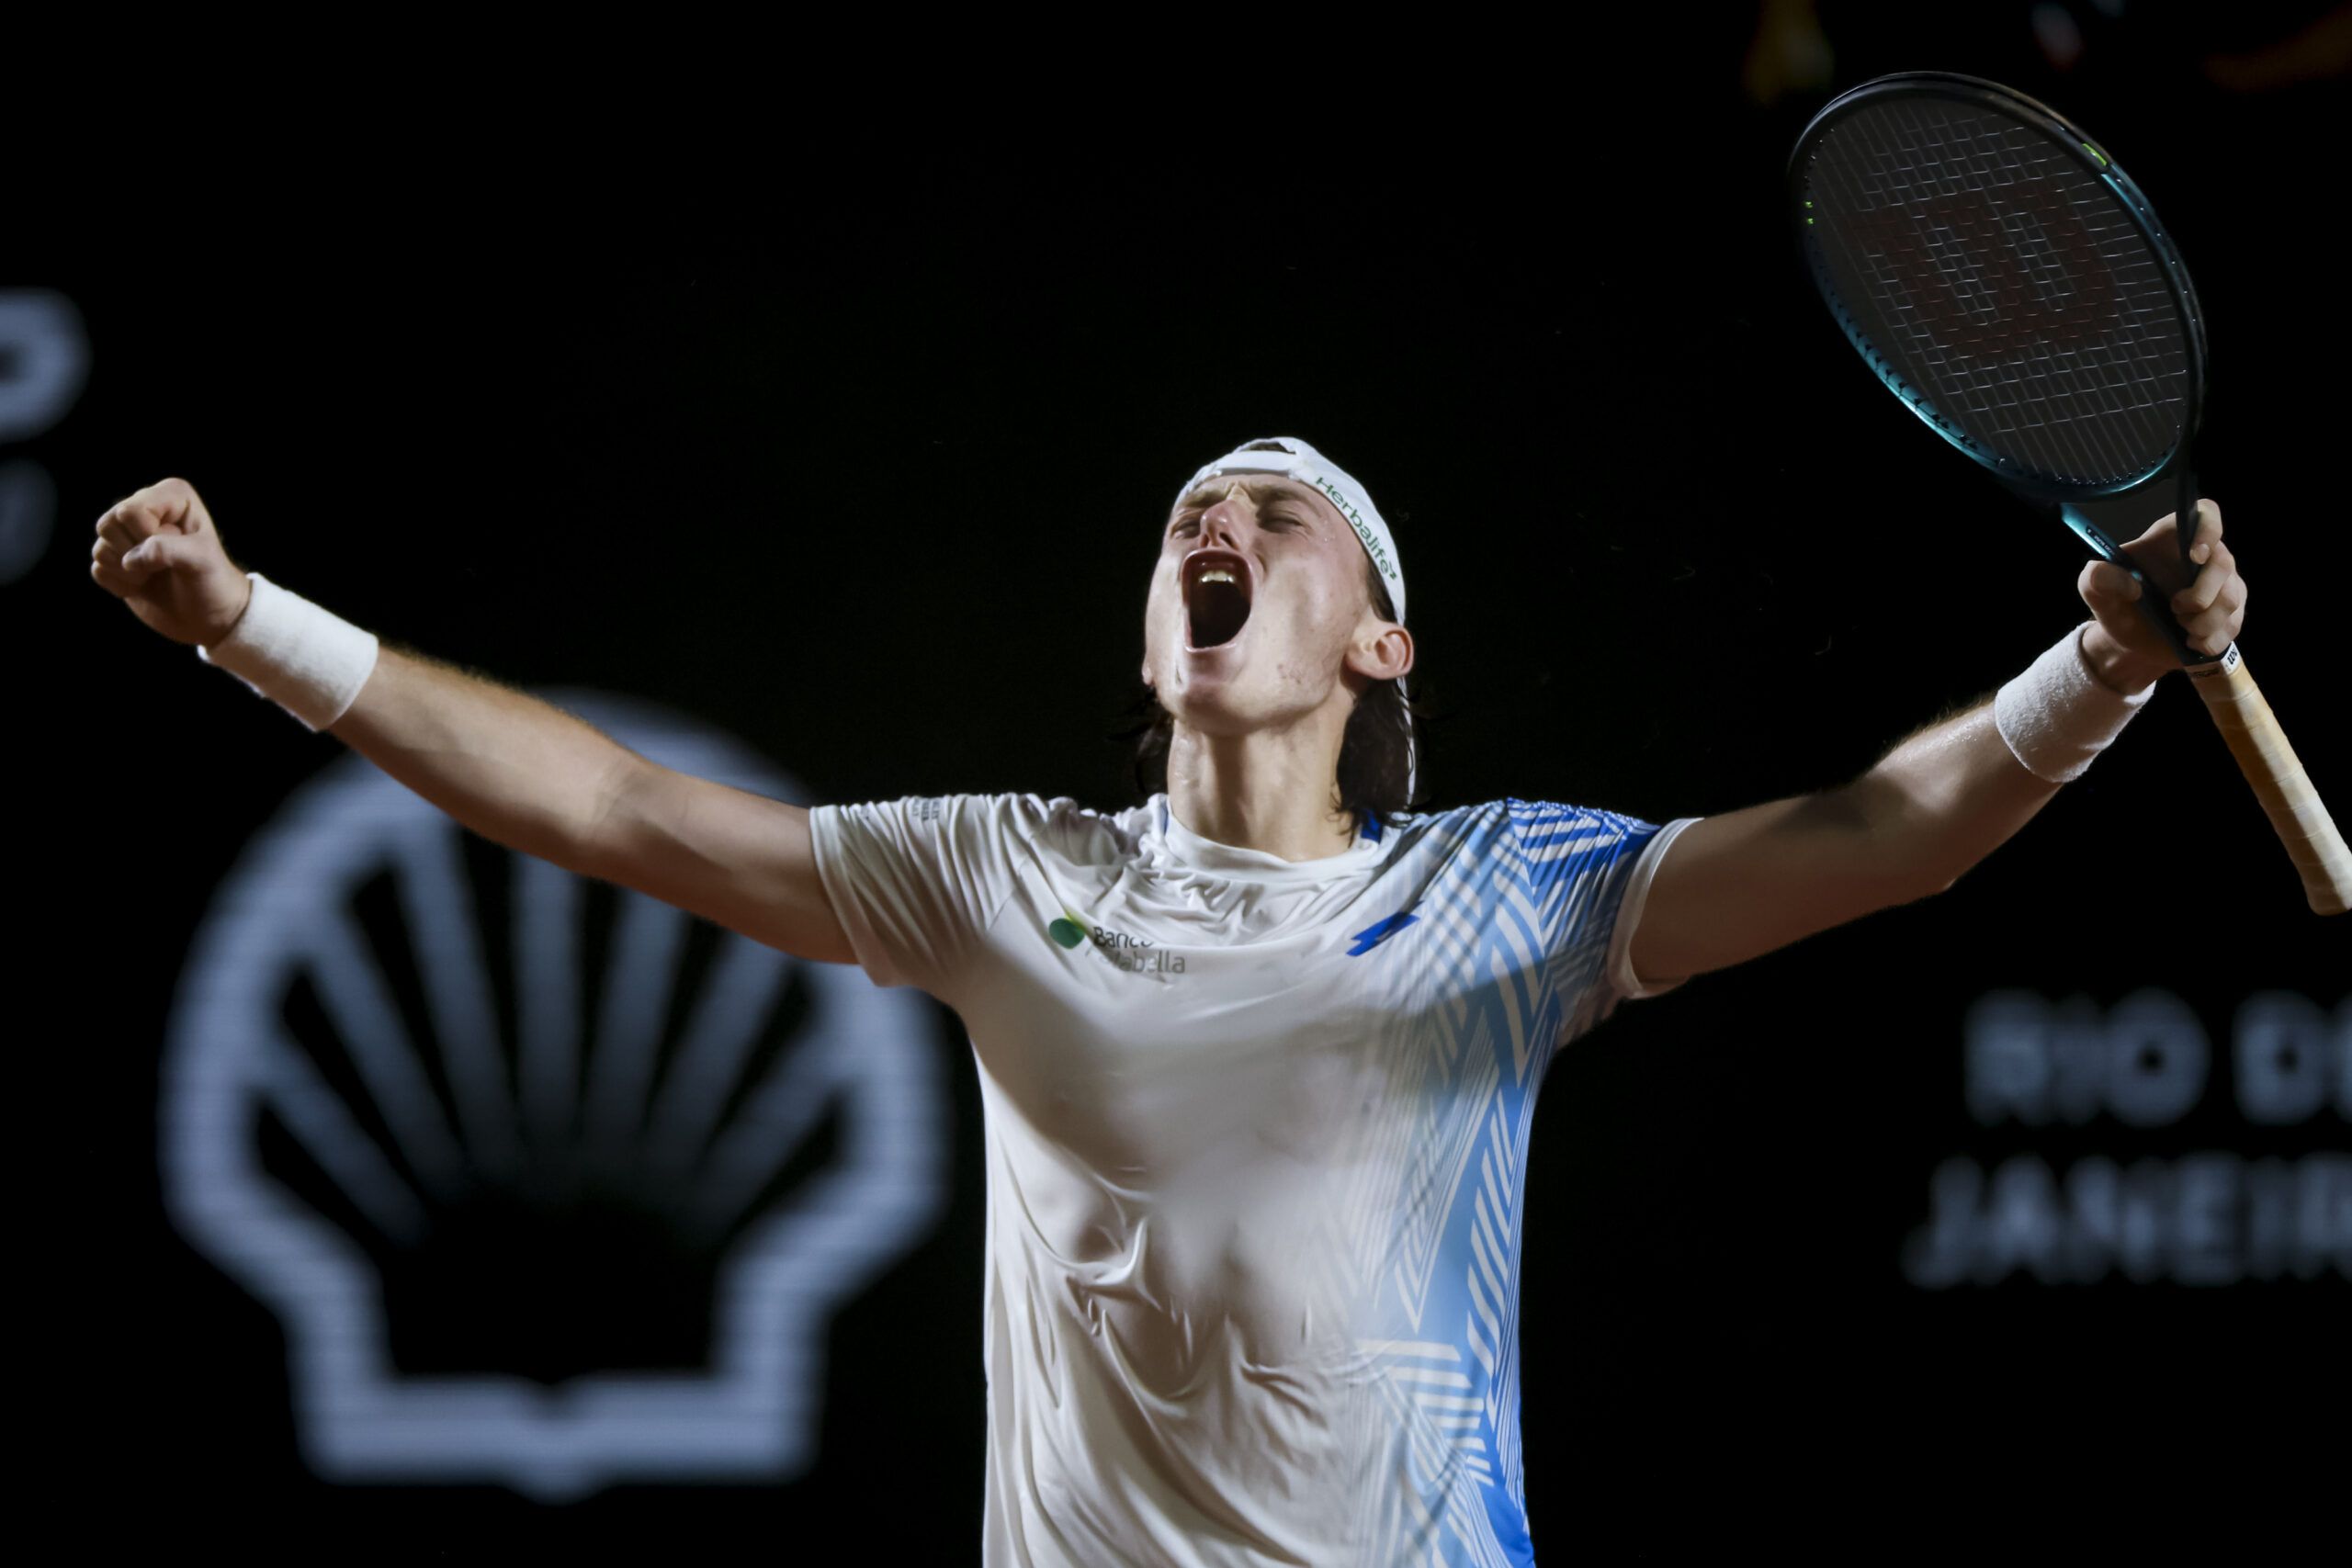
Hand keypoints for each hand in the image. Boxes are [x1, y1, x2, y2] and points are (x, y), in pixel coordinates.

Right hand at [89, 478, 253, 646]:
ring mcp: (127, 533)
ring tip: (156, 575)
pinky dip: (121, 584)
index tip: (177, 550)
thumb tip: (129, 560)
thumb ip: (168, 549)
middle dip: (135, 553)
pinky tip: (143, 586)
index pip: (131, 511)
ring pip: (100, 548)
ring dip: (129, 572)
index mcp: (171, 494)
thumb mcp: (202, 560)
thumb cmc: (213, 582)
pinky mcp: (115, 559)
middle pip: (108, 525)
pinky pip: (98, 569)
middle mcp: (144, 507)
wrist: (209, 616)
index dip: (147, 537)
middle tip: (165, 565)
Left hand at [2076, 499, 2245, 691]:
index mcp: (2174, 537)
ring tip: (2178, 626)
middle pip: (2224, 564)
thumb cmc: (2116, 601)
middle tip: (2174, 608)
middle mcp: (2206, 555)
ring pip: (2230, 600)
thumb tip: (2131, 584)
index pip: (2206, 514)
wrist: (2130, 638)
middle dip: (2199, 595)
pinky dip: (2209, 640)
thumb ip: (2098, 577)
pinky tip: (2190, 641)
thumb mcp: (2093, 588)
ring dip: (2202, 622)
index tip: (2194, 556)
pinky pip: (2232, 626)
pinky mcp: (2231, 612)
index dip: (2208, 530)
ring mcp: (2224, 584)